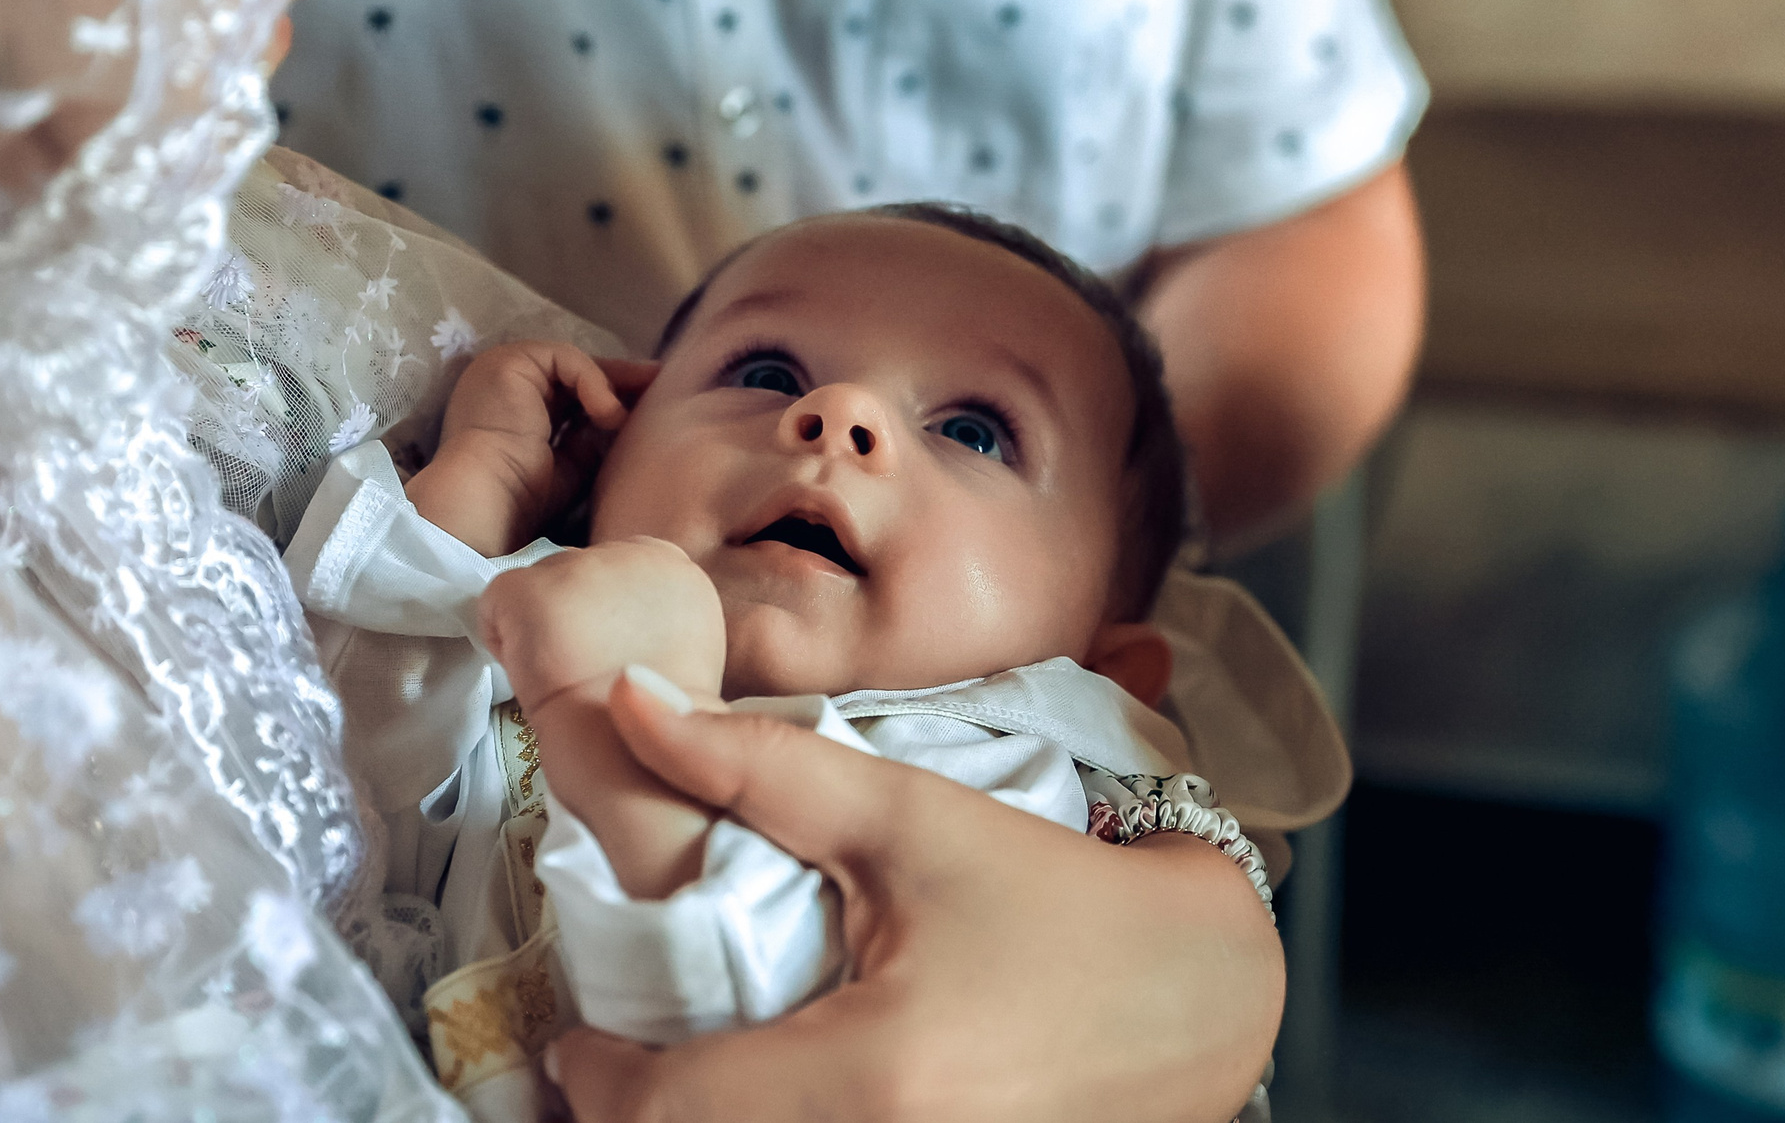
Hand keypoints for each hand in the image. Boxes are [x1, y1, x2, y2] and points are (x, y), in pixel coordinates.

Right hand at [409, 343, 654, 554]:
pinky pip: (566, 361)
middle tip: (661, 384)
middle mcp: (506, 384)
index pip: (570, 395)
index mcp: (512, 410)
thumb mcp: (571, 463)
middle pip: (574, 376)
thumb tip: (625, 416)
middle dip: (620, 381)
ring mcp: (504, 368)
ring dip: (611, 385)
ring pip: (574, 366)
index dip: (610, 397)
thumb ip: (592, 437)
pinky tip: (607, 413)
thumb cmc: (523, 496)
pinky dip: (593, 383)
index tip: (650, 403)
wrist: (487, 501)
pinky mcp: (510, 361)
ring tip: (626, 416)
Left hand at [479, 536, 726, 708]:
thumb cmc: (658, 714)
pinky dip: (503, 643)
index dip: (607, 611)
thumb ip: (651, 614)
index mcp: (672, 564)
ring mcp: (578, 567)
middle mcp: (630, 553)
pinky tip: (533, 676)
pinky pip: (495, 606)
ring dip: (542, 627)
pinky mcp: (531, 589)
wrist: (629, 745)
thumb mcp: (681, 642)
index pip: (619, 568)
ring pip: (538, 587)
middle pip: (578, 571)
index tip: (612, 652)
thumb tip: (612, 619)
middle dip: (577, 613)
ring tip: (563, 675)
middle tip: (587, 667)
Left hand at [547, 675, 1284, 1122]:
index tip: (583, 1038)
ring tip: (699, 1074)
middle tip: (626, 1058)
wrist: (1201, 992)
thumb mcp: (910, 819)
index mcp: (873, 1077)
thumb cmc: (1059, 902)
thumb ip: (757, 766)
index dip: (597, 1076)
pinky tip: (778, 1098)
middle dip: (644, 1113)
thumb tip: (631, 704)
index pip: (665, 1112)